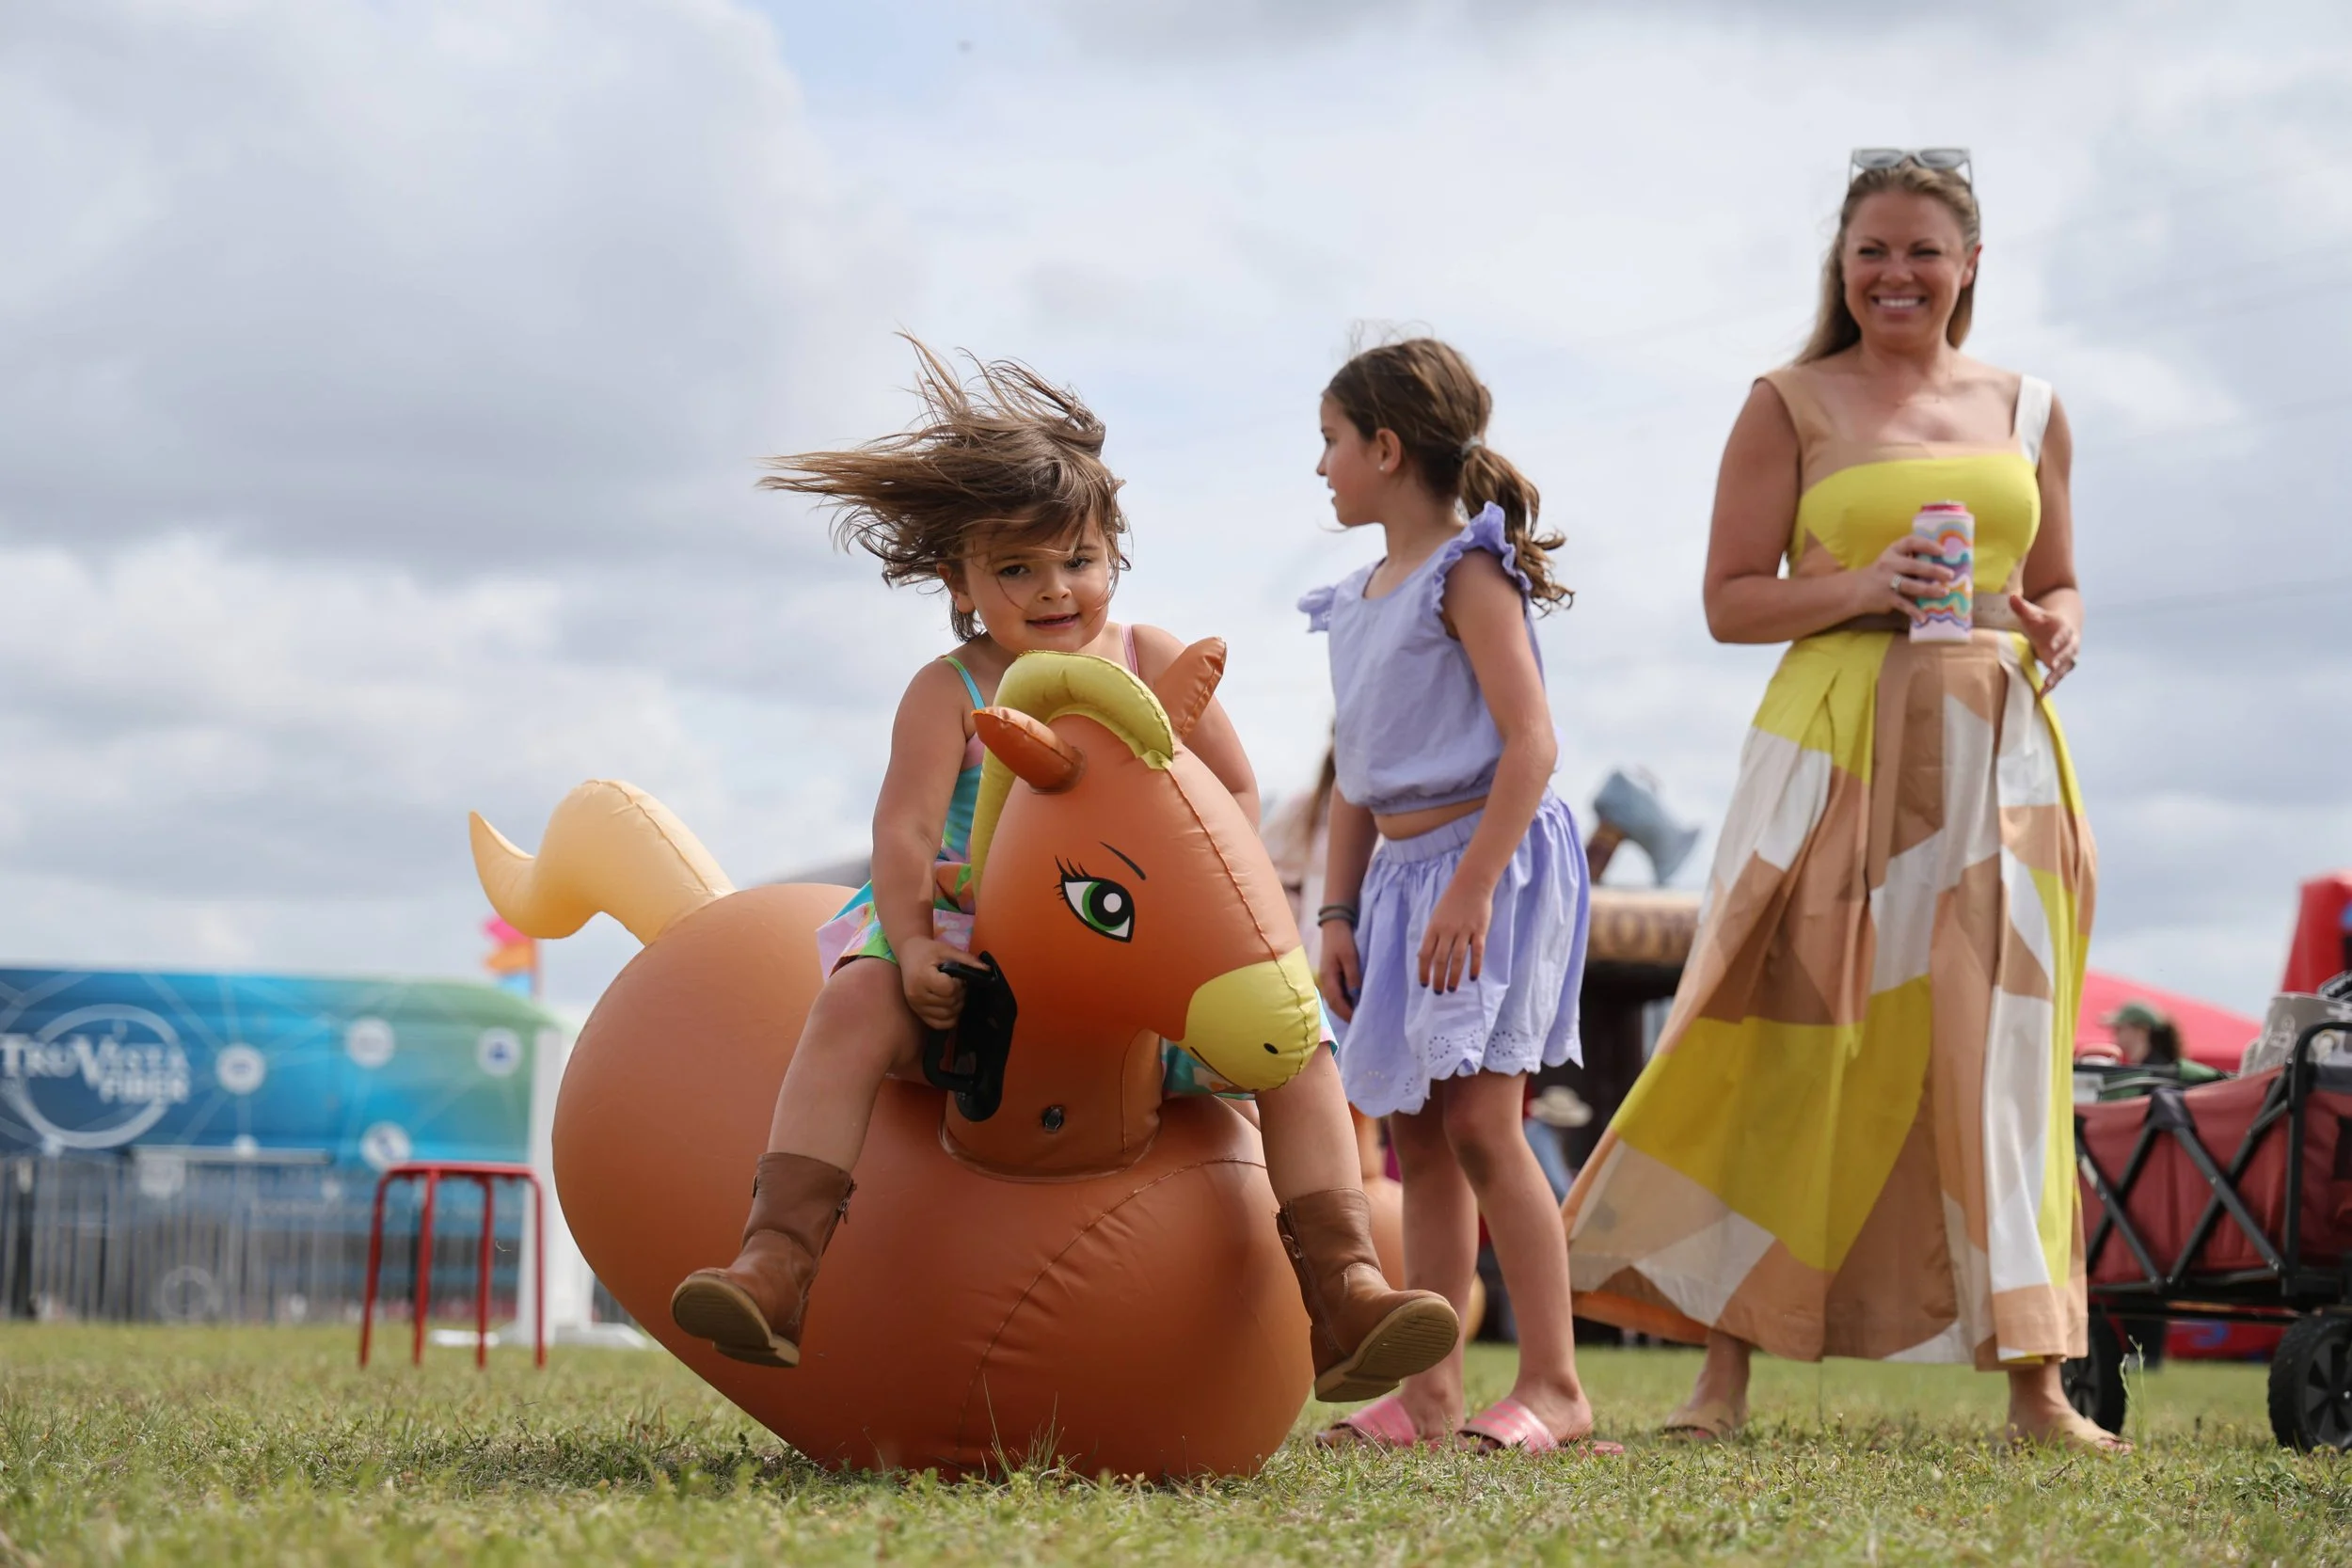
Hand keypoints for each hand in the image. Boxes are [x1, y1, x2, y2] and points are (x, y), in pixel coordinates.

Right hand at [898, 936, 967, 1031]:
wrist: (909, 954)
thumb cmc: (929, 951)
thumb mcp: (948, 950)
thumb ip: (968, 961)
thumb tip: (988, 972)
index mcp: (922, 977)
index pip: (949, 990)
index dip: (959, 984)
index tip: (957, 977)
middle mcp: (916, 995)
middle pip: (949, 1004)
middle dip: (960, 995)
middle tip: (959, 984)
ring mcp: (916, 1006)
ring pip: (946, 1015)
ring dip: (956, 1006)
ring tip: (954, 993)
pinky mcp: (917, 1013)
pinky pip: (938, 1024)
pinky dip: (949, 1018)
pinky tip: (951, 1006)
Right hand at [1317, 920, 1361, 1022]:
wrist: (1335, 925)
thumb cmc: (1343, 940)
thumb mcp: (1350, 957)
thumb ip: (1353, 976)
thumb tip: (1356, 995)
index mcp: (1328, 977)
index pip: (1337, 1002)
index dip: (1347, 1014)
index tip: (1359, 1021)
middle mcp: (1325, 980)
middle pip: (1334, 1004)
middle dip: (1345, 1014)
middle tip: (1361, 1022)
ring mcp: (1327, 978)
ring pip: (1334, 1000)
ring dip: (1345, 1008)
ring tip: (1358, 1014)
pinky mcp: (1331, 975)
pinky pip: (1336, 993)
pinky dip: (1344, 1000)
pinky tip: (1354, 1002)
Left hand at [1418, 875, 1492, 993]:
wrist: (1471, 883)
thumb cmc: (1452, 902)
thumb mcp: (1436, 917)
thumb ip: (1431, 936)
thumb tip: (1422, 957)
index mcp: (1434, 928)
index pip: (1425, 954)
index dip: (1424, 971)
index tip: (1424, 984)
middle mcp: (1447, 931)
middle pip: (1440, 959)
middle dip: (1438, 978)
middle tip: (1438, 992)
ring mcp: (1464, 930)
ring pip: (1457, 958)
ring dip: (1454, 976)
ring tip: (1452, 989)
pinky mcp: (1480, 930)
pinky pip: (1477, 951)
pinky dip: (1475, 966)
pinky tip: (1473, 977)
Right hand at [1851, 533, 1953, 618]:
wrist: (1855, 590)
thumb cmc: (1882, 574)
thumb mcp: (1891, 561)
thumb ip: (1910, 560)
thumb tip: (1942, 565)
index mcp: (1893, 551)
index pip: (1910, 542)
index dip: (1927, 545)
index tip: (1942, 550)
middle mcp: (1889, 564)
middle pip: (1914, 566)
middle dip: (1933, 570)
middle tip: (1950, 575)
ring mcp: (1886, 582)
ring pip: (1911, 586)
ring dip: (1929, 590)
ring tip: (1944, 592)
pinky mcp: (1886, 598)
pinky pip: (1903, 605)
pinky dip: (1914, 612)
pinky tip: (1924, 618)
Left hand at [2008, 592, 2079, 693]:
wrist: (2061, 627)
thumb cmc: (2045, 621)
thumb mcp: (2034, 614)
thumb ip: (2023, 608)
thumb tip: (2011, 597)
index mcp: (2065, 628)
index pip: (2064, 633)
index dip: (2058, 639)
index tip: (2050, 645)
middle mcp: (2070, 644)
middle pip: (2068, 652)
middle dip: (2061, 658)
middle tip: (2051, 665)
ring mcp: (2067, 657)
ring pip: (2065, 667)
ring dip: (2057, 676)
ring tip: (2047, 684)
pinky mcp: (2062, 667)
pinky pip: (2058, 677)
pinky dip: (2051, 685)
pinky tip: (2041, 694)